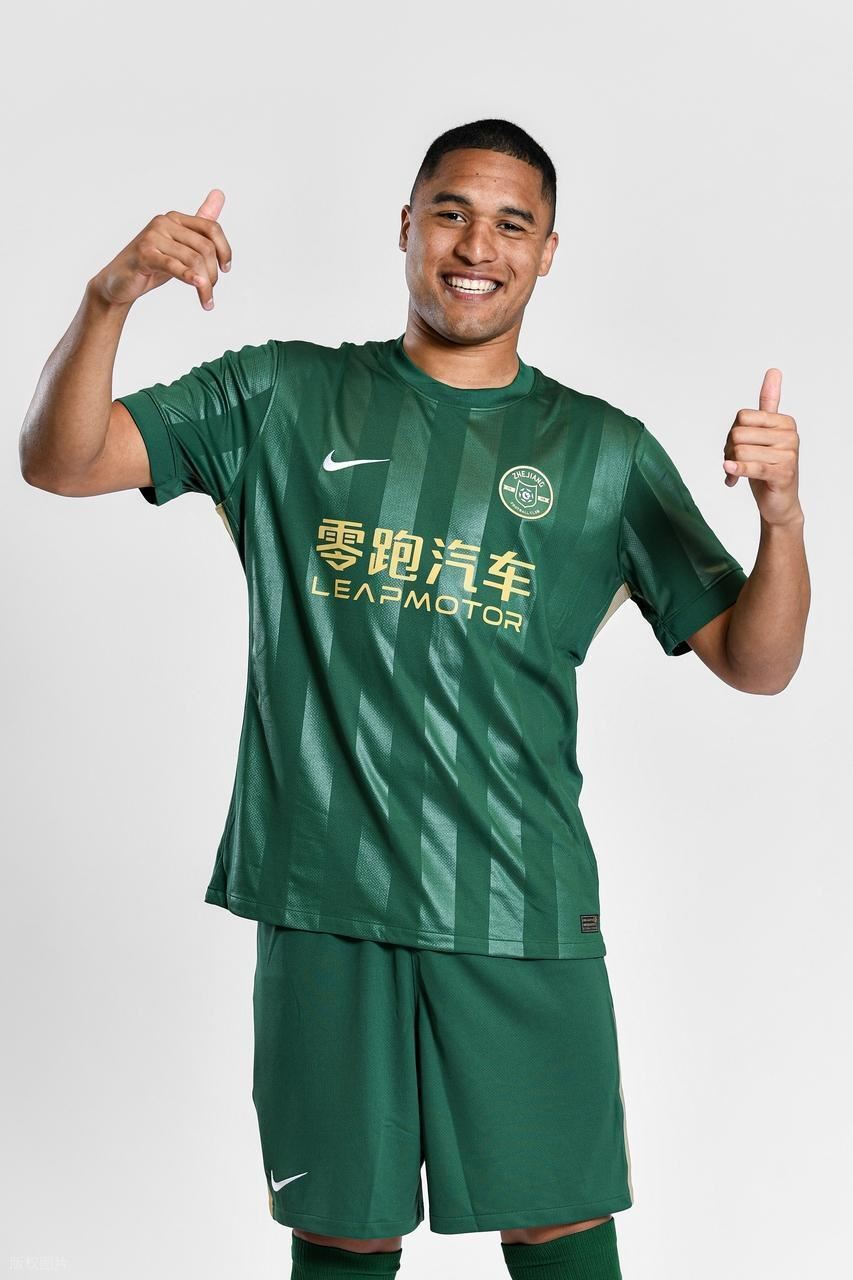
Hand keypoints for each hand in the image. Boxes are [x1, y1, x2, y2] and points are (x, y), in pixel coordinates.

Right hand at [90, 189, 230, 311]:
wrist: (119, 281)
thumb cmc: (152, 263)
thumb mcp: (179, 245)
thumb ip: (199, 223)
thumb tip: (220, 193)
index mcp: (175, 218)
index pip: (211, 228)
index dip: (224, 250)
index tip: (225, 269)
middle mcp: (164, 222)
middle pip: (204, 247)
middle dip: (213, 272)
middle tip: (211, 290)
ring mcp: (152, 237)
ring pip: (193, 259)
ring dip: (204, 284)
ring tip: (206, 299)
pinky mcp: (144, 254)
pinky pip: (174, 265)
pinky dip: (190, 277)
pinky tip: (199, 287)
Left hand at [723, 369, 802, 524]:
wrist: (779, 503)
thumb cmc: (768, 466)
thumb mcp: (765, 434)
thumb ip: (769, 403)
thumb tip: (774, 370)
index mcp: (784, 421)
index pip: (742, 417)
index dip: (732, 434)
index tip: (739, 447)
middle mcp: (790, 435)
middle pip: (737, 434)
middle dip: (730, 450)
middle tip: (736, 463)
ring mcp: (789, 454)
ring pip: (739, 451)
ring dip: (732, 465)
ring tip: (739, 473)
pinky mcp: (783, 474)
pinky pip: (751, 467)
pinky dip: (737, 470)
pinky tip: (730, 475)